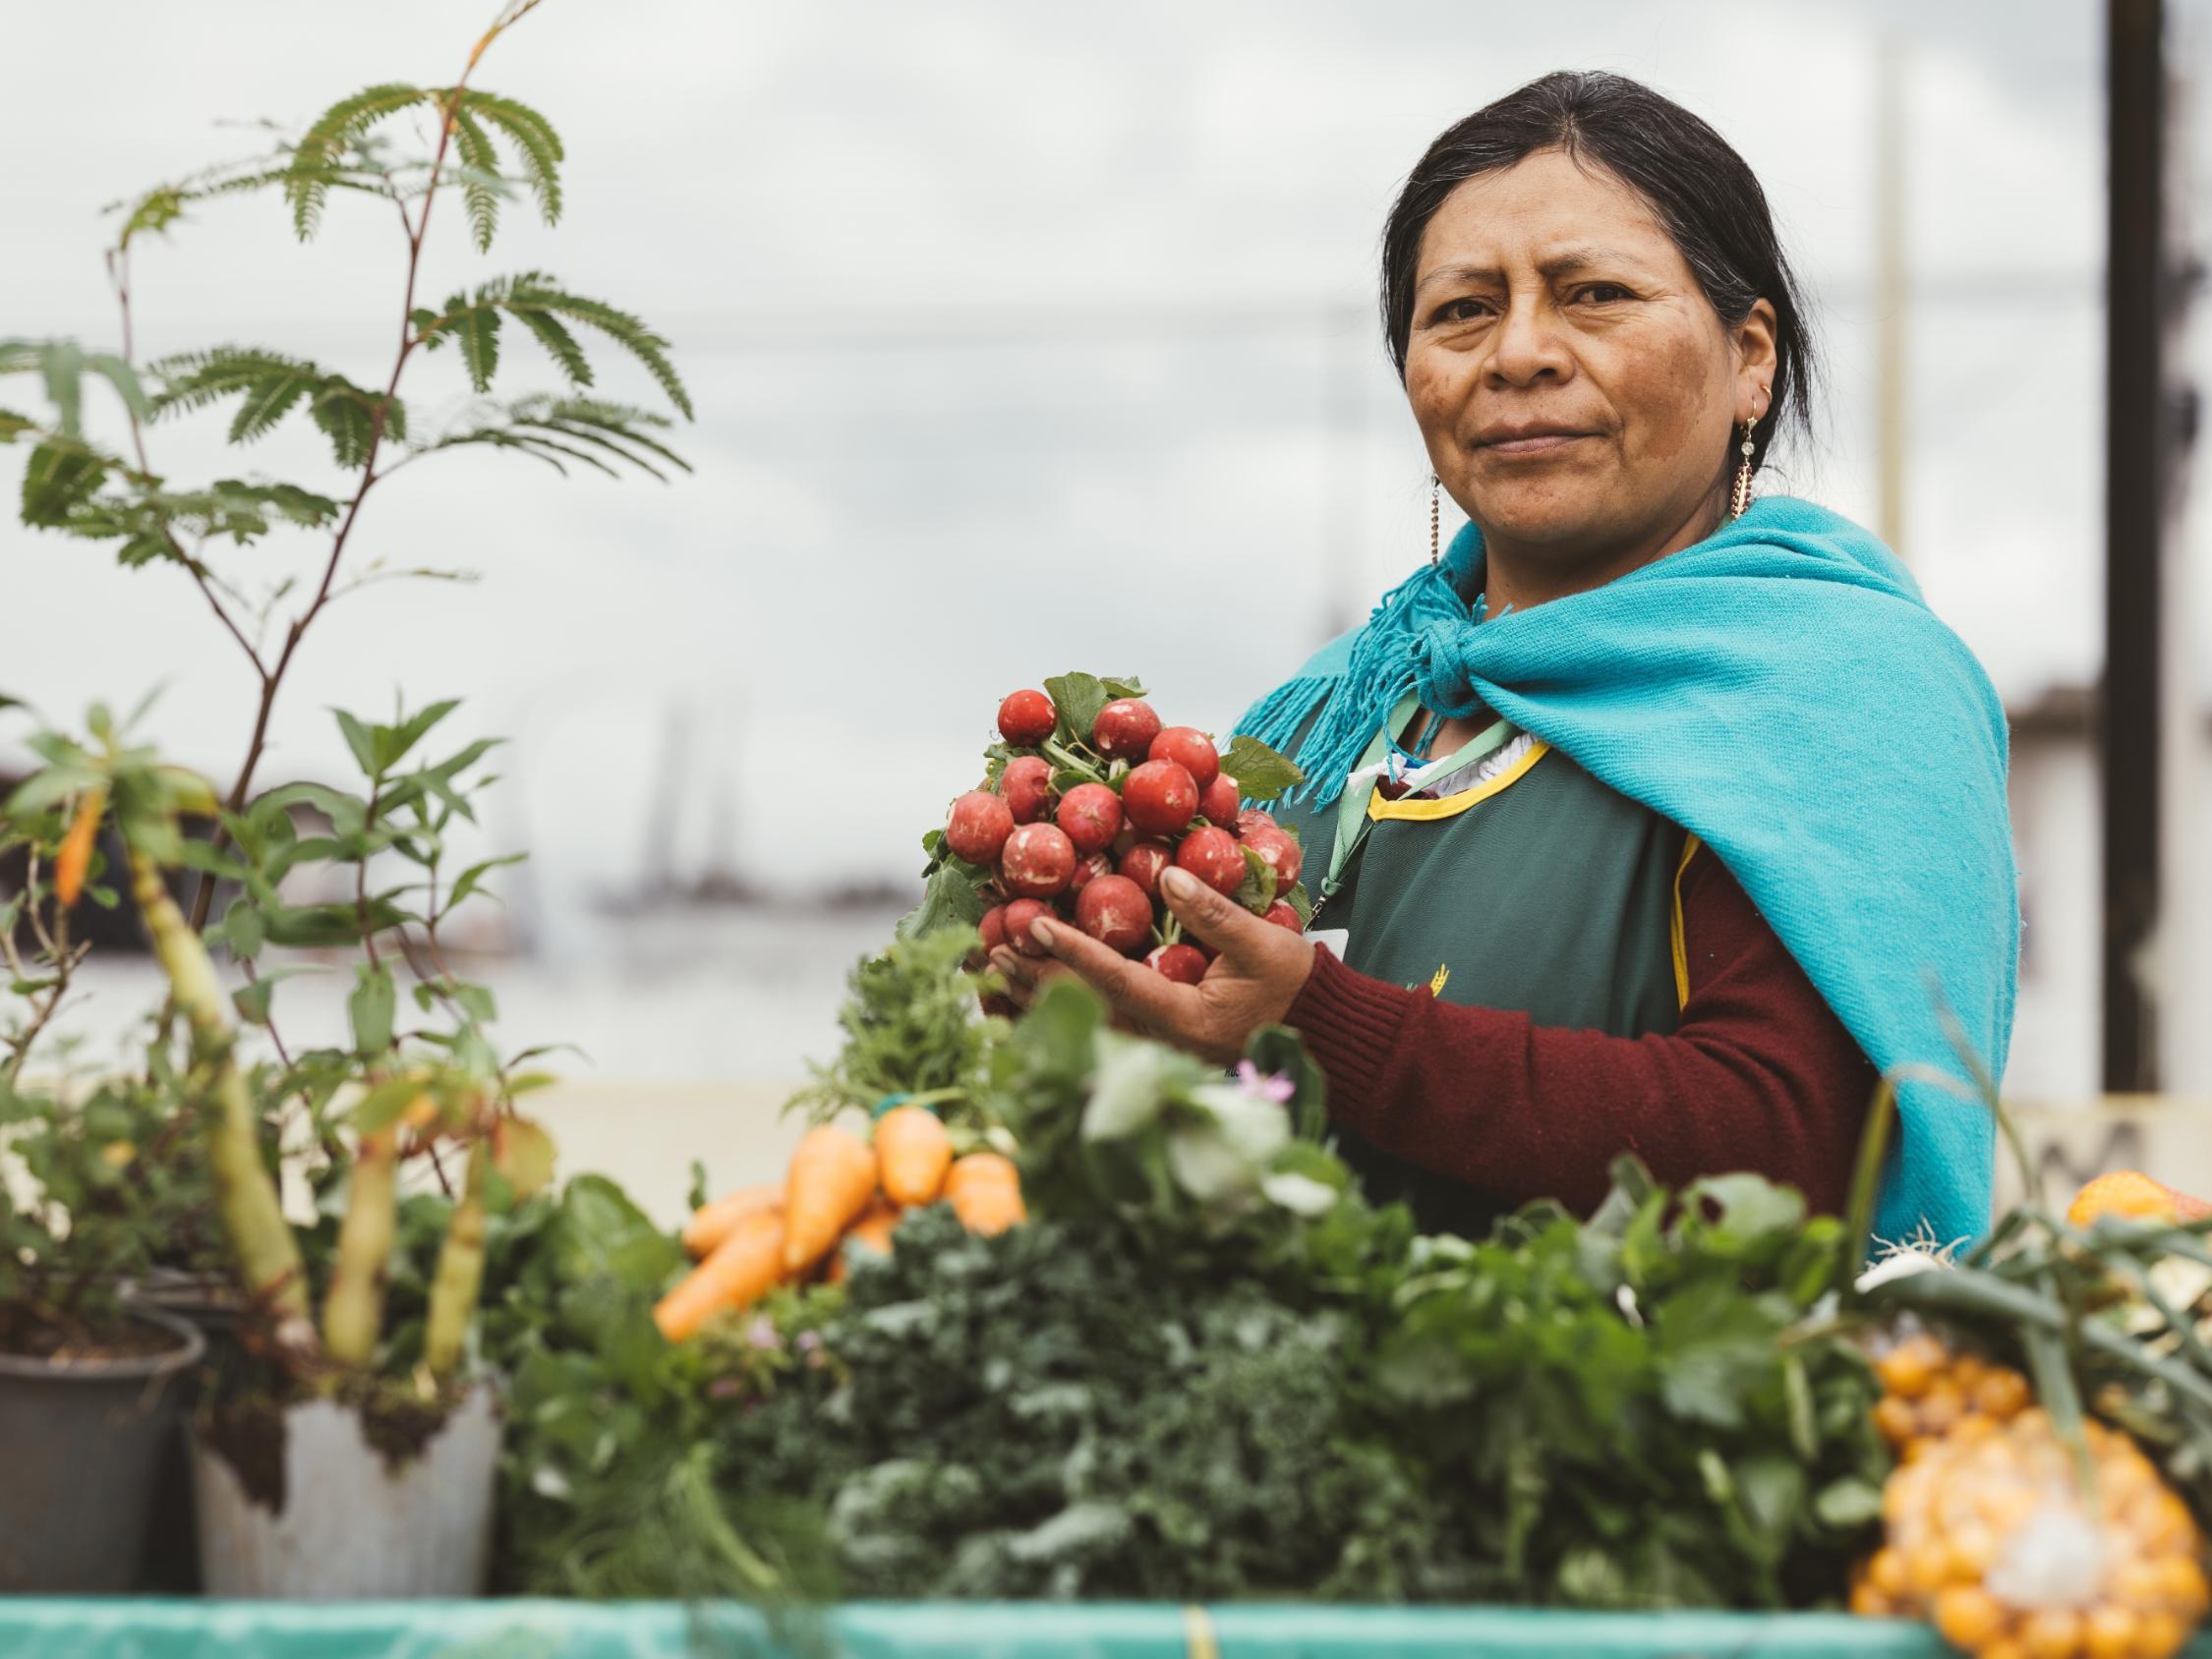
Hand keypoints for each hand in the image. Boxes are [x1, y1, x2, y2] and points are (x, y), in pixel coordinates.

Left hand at [989, 867, 1317, 1066]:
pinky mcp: (1157, 1045)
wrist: (1322, 1030)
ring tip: (997, 970)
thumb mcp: (1263, 944)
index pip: (1117, 981)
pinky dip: (1060, 1009)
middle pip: (1085, 1008)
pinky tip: (1027, 995)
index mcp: (1185, 1019)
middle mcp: (1162, 1042)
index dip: (1074, 952)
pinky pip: (1097, 1028)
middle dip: (1038, 977)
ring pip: (1084, 1021)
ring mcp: (1157, 1049)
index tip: (1036, 926)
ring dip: (1039, 995)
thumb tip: (1166, 873)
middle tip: (996, 946)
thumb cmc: (1294, 986)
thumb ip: (1214, 912)